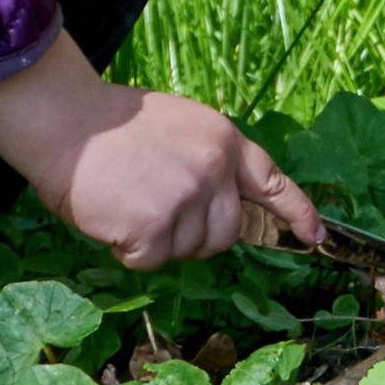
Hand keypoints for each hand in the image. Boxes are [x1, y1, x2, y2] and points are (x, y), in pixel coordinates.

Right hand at [0, 31, 321, 269]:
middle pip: (226, 234)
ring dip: (159, 240)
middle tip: (158, 210)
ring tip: (130, 201)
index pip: (273, 183)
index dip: (297, 213)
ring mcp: (187, 200)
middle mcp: (214, 171)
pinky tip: (115, 215)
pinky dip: (130, 248)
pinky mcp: (155, 228)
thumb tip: (226, 205)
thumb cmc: (116, 124)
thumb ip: (210, 161)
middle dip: (197, 235)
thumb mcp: (183, 126)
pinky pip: (151, 260)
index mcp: (225, 142)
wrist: (70, 124)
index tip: (315, 237)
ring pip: (188, 250)